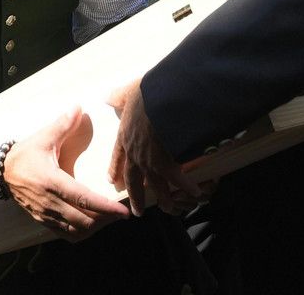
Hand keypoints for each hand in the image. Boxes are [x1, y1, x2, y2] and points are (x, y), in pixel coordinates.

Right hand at [4, 107, 129, 240]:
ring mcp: (46, 214)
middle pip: (84, 220)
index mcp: (53, 182)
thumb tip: (79, 108)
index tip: (123, 212)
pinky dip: (81, 232)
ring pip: (76, 231)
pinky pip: (65, 233)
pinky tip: (91, 224)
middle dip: (105, 219)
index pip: (84, 199)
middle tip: (121, 213)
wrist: (1, 171)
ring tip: (108, 218)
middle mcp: (50, 202)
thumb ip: (63, 124)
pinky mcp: (42, 220)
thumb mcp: (43, 138)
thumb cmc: (25, 154)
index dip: (105, 207)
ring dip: (94, 227)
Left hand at [107, 81, 199, 216]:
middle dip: (136, 196)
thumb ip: (119, 97)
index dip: (115, 169)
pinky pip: (178, 180)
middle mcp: (135, 153)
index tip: (112, 181)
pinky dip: (188, 187)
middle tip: (137, 210)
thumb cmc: (147, 93)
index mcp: (125, 136)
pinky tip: (196, 192)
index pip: (117, 156)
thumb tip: (107, 97)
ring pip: (155, 186)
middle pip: (133, 180)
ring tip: (168, 208)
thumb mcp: (128, 92)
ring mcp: (150, 161)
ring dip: (163, 198)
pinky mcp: (167, 164)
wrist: (163, 100)